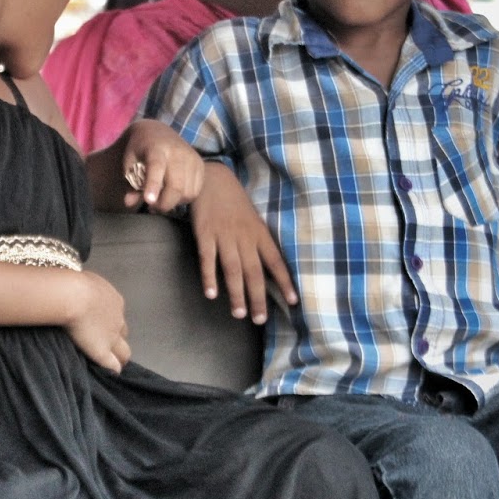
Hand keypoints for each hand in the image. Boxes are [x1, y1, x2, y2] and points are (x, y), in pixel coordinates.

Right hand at [65, 270, 129, 373]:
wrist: (73, 296)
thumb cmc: (75, 283)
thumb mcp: (85, 280)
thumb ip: (88, 288)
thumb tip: (81, 287)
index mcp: (115, 301)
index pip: (117, 315)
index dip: (110, 321)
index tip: (100, 324)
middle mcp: (118, 320)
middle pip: (123, 333)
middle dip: (117, 338)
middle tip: (107, 344)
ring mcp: (112, 337)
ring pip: (124, 352)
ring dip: (120, 357)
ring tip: (114, 364)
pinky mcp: (103, 351)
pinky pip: (113, 365)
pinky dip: (112, 370)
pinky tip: (109, 375)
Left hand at [120, 120, 204, 213]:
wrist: (158, 132)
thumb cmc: (141, 150)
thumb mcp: (130, 163)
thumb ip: (131, 183)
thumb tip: (129, 203)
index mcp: (156, 148)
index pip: (156, 167)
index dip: (153, 185)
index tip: (149, 201)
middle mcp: (177, 151)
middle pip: (176, 186)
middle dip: (163, 204)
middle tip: (152, 206)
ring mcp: (192, 158)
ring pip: (187, 193)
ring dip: (174, 202)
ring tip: (162, 198)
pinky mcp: (200, 165)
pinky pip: (195, 191)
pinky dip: (184, 198)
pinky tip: (173, 193)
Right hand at [189, 163, 296, 324]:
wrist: (212, 179)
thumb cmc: (234, 202)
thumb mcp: (253, 219)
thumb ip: (259, 242)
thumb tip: (268, 269)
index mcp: (259, 233)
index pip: (276, 261)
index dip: (284, 282)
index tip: (293, 301)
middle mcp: (244, 236)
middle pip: (254, 271)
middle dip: (258, 297)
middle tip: (260, 319)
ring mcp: (224, 235)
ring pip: (233, 269)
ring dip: (237, 293)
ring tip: (239, 313)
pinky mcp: (205, 233)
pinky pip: (208, 259)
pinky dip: (209, 277)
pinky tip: (211, 294)